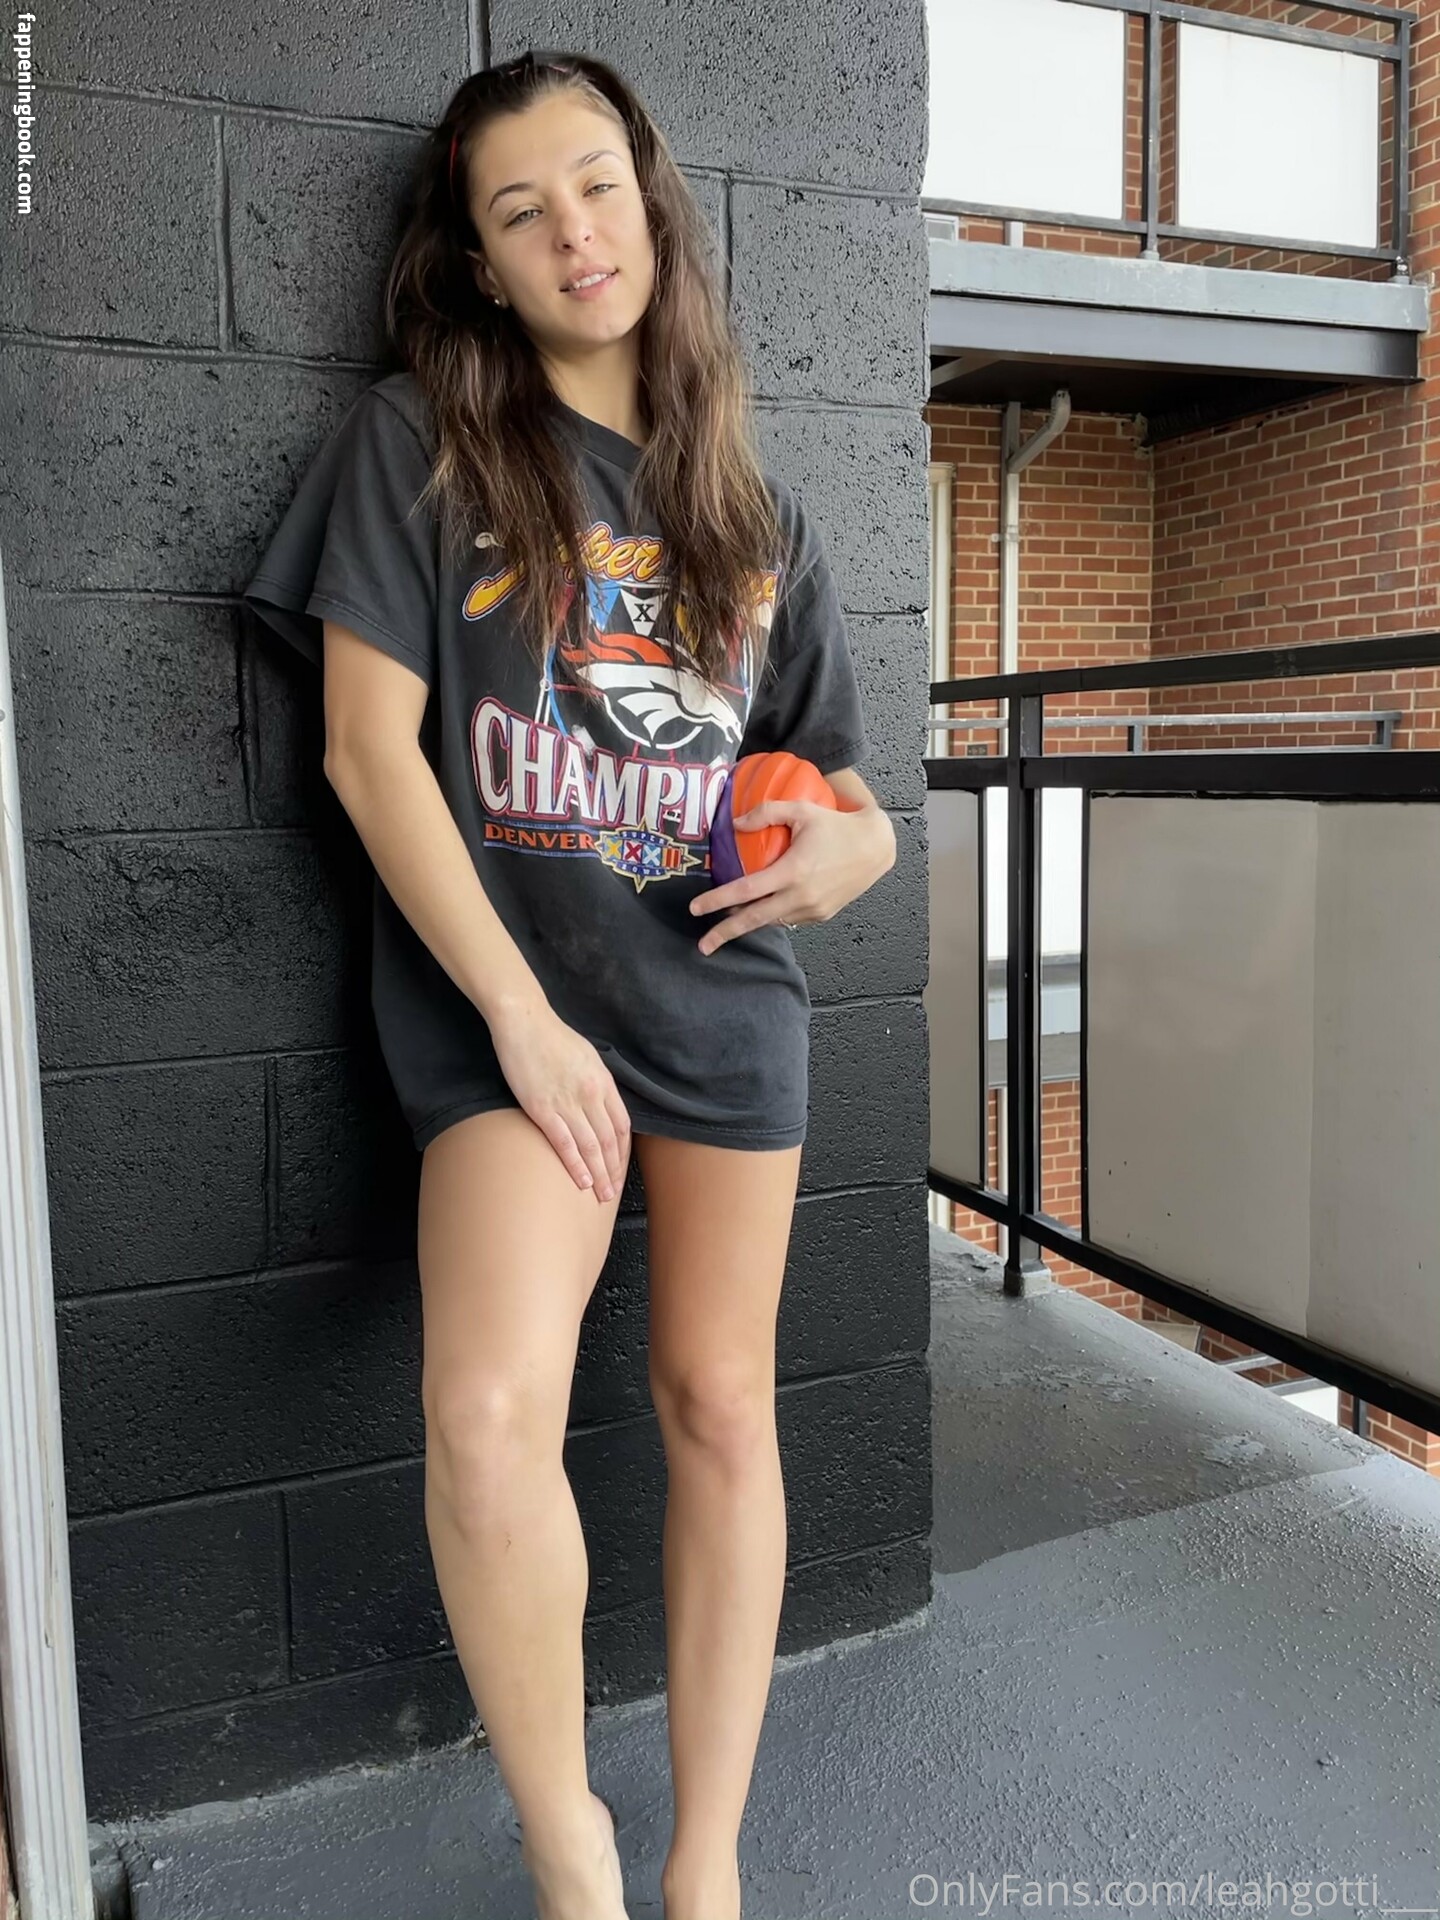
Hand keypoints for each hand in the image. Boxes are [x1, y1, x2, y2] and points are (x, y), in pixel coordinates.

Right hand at [487, 999, 630, 1201]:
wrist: (524, 1022)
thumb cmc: (553, 1037)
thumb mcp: (588, 1057)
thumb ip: (597, 1084)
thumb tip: (603, 1104)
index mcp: (603, 1082)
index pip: (621, 1126)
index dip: (623, 1153)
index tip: (620, 1170)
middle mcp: (591, 1095)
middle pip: (609, 1142)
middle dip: (613, 1171)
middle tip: (613, 1193)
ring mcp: (568, 1103)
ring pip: (591, 1147)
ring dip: (598, 1175)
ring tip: (600, 1195)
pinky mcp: (543, 1109)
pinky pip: (564, 1144)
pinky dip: (575, 1166)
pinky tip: (580, 1181)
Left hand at [689, 795, 895, 955]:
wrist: (876, 847)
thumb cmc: (837, 825)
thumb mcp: (801, 810)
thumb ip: (766, 812)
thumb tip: (734, 823)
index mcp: (792, 871)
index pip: (746, 891)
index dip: (717, 901)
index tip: (696, 909)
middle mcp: (801, 896)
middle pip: (754, 920)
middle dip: (725, 933)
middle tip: (702, 946)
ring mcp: (812, 909)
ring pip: (772, 921)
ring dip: (749, 923)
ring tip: (728, 922)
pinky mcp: (822, 915)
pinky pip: (790, 918)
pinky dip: (774, 915)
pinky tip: (763, 909)